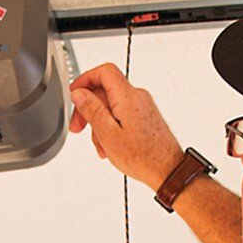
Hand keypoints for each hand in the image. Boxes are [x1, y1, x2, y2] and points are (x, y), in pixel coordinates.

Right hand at [69, 63, 184, 189]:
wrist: (168, 170)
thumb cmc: (143, 157)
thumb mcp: (108, 134)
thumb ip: (92, 110)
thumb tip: (79, 93)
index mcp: (128, 97)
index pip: (104, 71)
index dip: (85, 79)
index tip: (75, 94)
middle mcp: (138, 97)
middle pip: (105, 90)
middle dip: (88, 108)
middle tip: (79, 127)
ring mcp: (143, 106)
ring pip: (111, 105)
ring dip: (100, 123)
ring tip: (100, 144)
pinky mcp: (145, 116)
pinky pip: (121, 114)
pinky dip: (111, 126)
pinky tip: (110, 144)